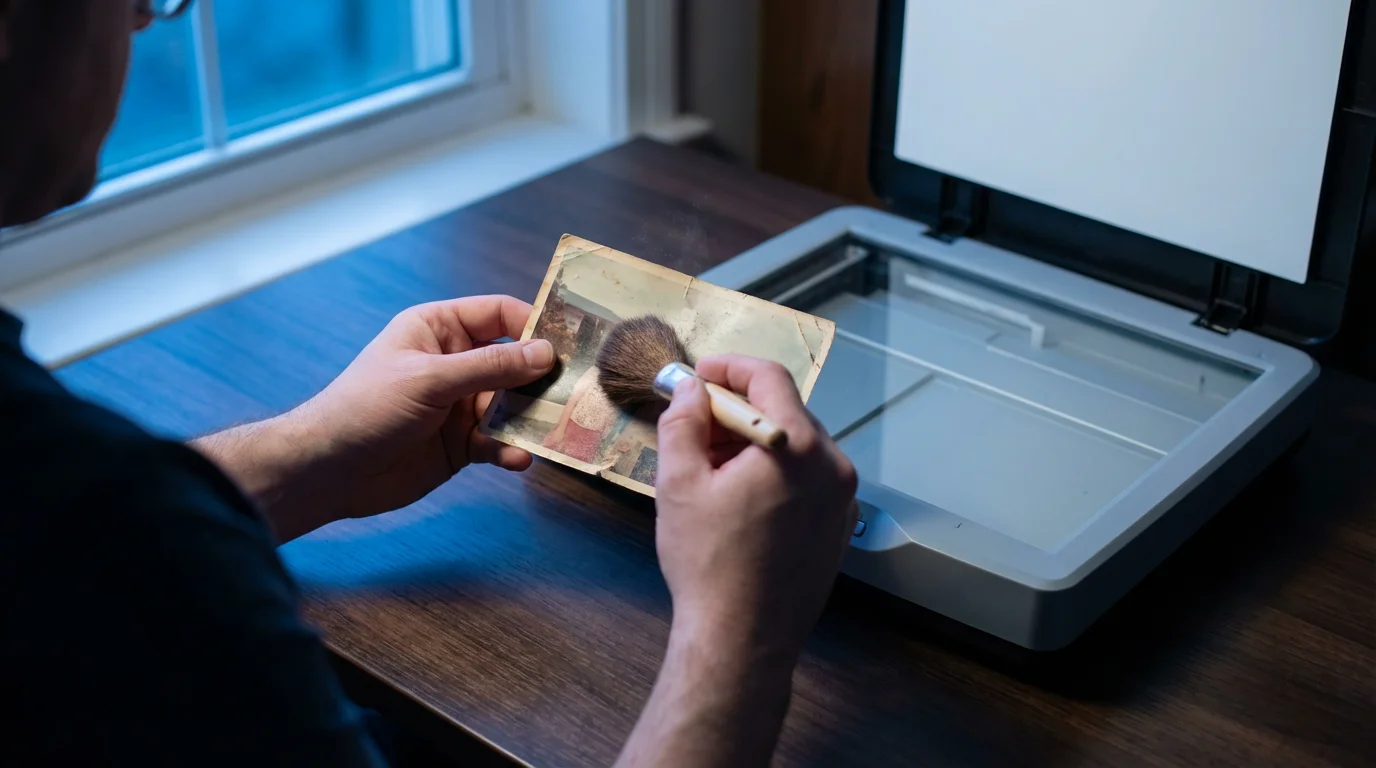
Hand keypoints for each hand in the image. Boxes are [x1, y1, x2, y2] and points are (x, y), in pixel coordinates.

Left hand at [195, 295, 553, 540]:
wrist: (329, 470)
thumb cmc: (368, 407)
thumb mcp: (430, 379)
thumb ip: (490, 367)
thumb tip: (545, 354)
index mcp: (439, 329)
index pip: (498, 315)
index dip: (533, 324)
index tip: (571, 341)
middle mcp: (454, 363)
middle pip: (514, 362)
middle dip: (543, 377)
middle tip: (578, 390)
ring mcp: (459, 405)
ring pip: (512, 406)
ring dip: (533, 418)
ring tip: (558, 430)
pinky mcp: (461, 445)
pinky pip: (498, 442)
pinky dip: (511, 450)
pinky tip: (518, 459)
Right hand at [616, 355, 856, 767]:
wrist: (742, 639)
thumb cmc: (707, 561)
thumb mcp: (679, 483)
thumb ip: (683, 423)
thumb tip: (690, 389)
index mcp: (796, 446)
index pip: (769, 378)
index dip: (729, 368)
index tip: (698, 376)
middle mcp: (833, 465)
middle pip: (786, 411)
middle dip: (738, 409)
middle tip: (696, 426)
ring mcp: (844, 499)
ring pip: (799, 446)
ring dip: (757, 443)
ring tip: (714, 467)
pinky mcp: (841, 527)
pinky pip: (811, 480)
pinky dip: (778, 474)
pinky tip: (743, 500)